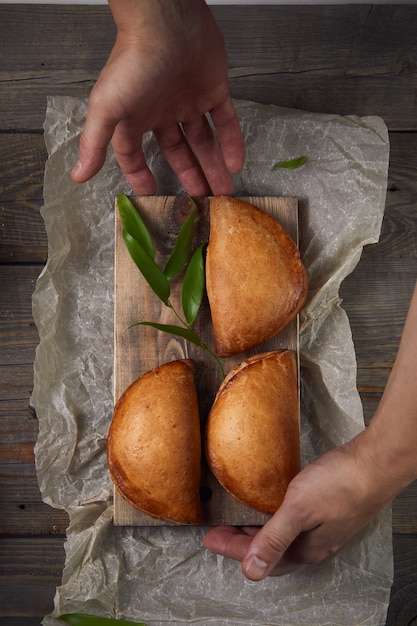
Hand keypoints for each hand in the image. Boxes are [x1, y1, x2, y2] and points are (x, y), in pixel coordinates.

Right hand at [71, 0, 244, 194]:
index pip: (135, 155)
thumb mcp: (106, 108)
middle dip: (190, 177)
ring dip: (213, 166)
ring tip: (225, 192)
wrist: (167, 22)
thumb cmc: (133, 61)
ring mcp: (189, 102)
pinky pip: (225, 122)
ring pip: (203, 141)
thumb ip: (94, 143)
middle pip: (178, 153)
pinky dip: (232, 142)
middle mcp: (162, 112)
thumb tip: (77, 176)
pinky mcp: (213, 90)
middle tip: (203, 202)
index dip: (142, 176)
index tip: (153, 196)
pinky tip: (236, 164)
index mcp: (135, 118)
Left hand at [204, 431, 394, 579]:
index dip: (232, 549)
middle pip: (270, 550)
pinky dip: (275, 520)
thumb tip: (251, 572)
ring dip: (257, 532)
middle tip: (218, 532)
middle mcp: (314, 544)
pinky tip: (270, 508)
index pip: (260, 557)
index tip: (210, 538)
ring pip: (282, 538)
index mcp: (306, 550)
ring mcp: (323, 528)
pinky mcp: (328, 511)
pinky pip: (293, 524)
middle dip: (241, 542)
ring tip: (237, 520)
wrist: (375, 464)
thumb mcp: (298, 509)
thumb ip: (273, 539)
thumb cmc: (340, 484)